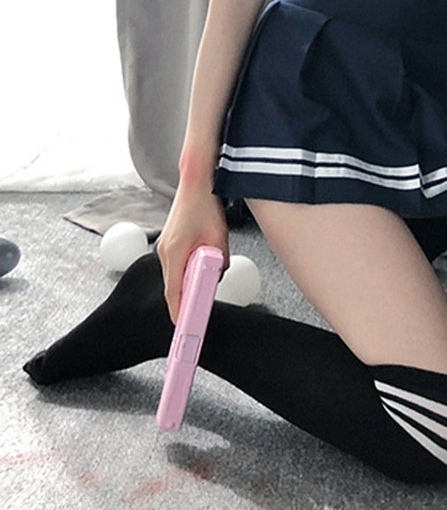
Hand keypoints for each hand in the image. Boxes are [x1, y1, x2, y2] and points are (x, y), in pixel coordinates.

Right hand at [156, 186, 229, 323]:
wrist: (195, 183)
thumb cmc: (205, 206)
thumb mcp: (219, 237)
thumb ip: (218, 260)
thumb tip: (217, 275)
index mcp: (175, 252)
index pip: (174, 291)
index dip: (179, 311)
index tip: (184, 325)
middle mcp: (164, 251)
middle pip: (173, 286)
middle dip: (186, 299)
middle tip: (198, 312)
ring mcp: (164, 246)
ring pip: (174, 275)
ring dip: (188, 282)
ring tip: (204, 285)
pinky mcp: (168, 242)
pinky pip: (176, 264)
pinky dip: (186, 270)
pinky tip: (200, 268)